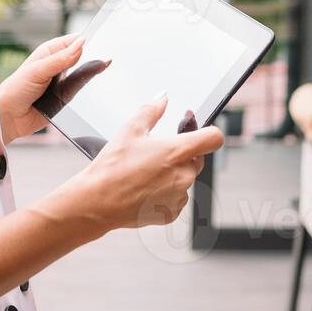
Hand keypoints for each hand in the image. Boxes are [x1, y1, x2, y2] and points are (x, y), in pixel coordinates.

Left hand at [0, 33, 109, 142]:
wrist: (9, 118)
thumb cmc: (16, 89)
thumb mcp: (38, 70)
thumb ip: (61, 59)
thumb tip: (82, 43)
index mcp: (51, 51)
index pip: (76, 41)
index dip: (89, 41)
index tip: (106, 41)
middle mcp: (59, 65)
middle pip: (84, 57)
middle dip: (95, 58)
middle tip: (109, 59)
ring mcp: (64, 81)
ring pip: (85, 75)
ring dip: (93, 75)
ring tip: (107, 72)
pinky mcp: (67, 98)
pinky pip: (82, 92)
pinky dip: (89, 92)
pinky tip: (98, 89)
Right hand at [78, 92, 223, 230]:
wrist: (97, 202)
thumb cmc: (112, 167)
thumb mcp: (130, 130)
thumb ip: (151, 110)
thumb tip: (162, 98)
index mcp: (178, 152)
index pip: (214, 138)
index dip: (206, 130)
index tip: (192, 128)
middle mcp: (184, 176)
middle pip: (197, 158)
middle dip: (182, 152)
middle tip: (155, 150)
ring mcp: (179, 196)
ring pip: (185, 178)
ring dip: (172, 173)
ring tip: (145, 172)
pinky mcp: (171, 213)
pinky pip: (176, 197)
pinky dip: (165, 192)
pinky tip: (144, 188)